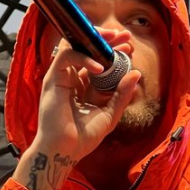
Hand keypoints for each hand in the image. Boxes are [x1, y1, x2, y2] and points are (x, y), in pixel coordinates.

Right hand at [12, 28, 139, 189]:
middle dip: (106, 39)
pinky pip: (67, 58)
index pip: (98, 60)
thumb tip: (136, 73)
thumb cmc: (83, 138)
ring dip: (95, 40)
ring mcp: (61, 77)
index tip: (129, 48)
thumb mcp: (110, 114)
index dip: (113, 51)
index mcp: (83, 86)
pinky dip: (84, 58)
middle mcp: (71, 78)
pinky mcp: (53, 79)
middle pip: (86, 49)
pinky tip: (101, 68)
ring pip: (75, 46)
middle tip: (125, 36)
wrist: (64, 152)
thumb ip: (122, 95)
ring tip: (114, 40)